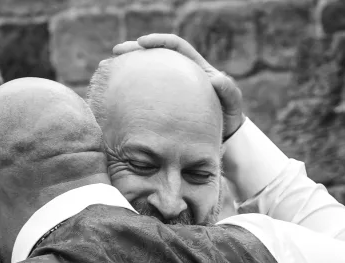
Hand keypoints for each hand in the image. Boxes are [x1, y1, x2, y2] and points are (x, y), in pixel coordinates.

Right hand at [113, 34, 243, 139]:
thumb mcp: (232, 106)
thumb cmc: (229, 121)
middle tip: (117, 51)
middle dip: (136, 50)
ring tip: (111, 71)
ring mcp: (171, 91)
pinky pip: (147, 96)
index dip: (159, 41)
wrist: (225, 139)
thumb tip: (216, 78)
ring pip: (148, 74)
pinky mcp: (164, 106)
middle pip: (157, 55)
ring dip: (130, 70)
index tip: (143, 43)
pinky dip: (133, 94)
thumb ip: (228, 91)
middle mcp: (182, 75)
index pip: (176, 46)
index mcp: (196, 68)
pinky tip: (119, 98)